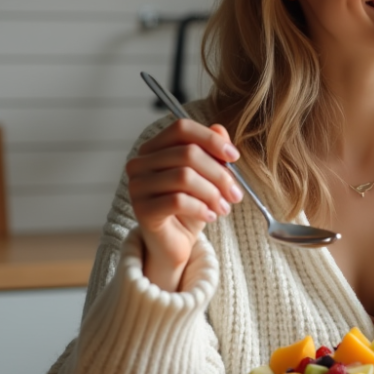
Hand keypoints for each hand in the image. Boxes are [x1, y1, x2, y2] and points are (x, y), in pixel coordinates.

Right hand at [125, 119, 242, 291]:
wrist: (175, 244)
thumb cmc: (190, 207)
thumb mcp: (207, 177)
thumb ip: (212, 152)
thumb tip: (220, 129)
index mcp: (154, 149)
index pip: (181, 128)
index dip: (211, 139)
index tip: (234, 156)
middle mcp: (140, 163)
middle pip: (187, 153)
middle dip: (219, 174)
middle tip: (235, 193)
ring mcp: (137, 186)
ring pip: (184, 176)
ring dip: (213, 193)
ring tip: (224, 207)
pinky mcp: (142, 210)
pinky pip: (177, 201)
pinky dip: (201, 208)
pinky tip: (210, 216)